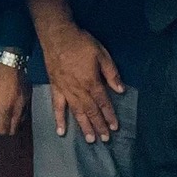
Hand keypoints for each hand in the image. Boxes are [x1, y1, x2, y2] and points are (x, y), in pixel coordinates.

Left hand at [0, 58, 28, 135]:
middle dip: (2, 129)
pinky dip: (17, 114)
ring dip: (10, 122)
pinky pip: (24, 112)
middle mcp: (18, 108)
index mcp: (7, 106)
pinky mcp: (29, 96)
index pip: (2, 129)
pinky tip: (10, 106)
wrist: (12, 60)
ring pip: (20, 122)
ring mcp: (26, 103)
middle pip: (13, 130)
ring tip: (2, 114)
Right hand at [42, 24, 123, 142]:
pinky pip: (57, 107)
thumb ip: (111, 73)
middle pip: (91, 111)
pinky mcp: (55, 88)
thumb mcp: (101, 53)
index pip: (103, 102)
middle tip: (105, 140)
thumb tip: (120, 89)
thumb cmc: (81, 43)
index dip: (110, 116)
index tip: (115, 128)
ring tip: (90, 140)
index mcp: (92, 82)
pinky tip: (61, 132)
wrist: (57, 36)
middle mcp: (79, 90)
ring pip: (77, 112)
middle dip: (99, 126)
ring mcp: (66, 91)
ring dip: (84, 127)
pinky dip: (59, 120)